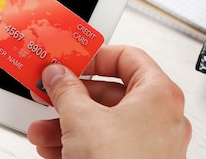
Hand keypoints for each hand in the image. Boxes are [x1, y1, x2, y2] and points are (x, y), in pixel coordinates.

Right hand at [27, 45, 190, 158]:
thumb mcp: (80, 117)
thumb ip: (65, 88)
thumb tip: (58, 74)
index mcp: (159, 95)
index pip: (128, 57)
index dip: (95, 57)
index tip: (71, 61)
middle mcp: (162, 120)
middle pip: (111, 94)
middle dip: (72, 96)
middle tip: (50, 92)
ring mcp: (152, 146)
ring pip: (104, 123)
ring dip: (68, 122)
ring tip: (42, 128)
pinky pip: (106, 145)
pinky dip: (79, 143)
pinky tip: (53, 148)